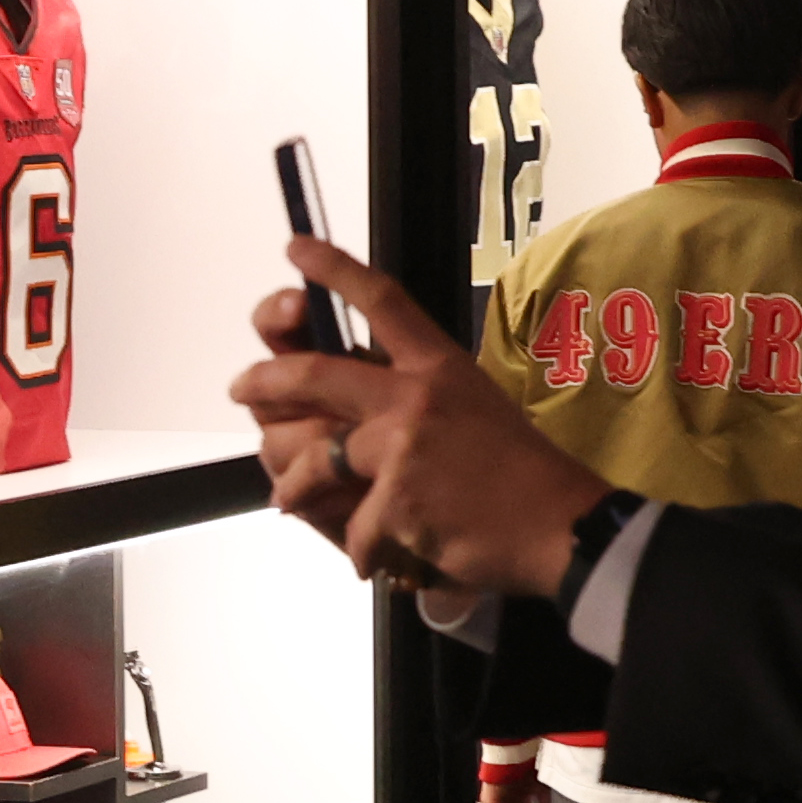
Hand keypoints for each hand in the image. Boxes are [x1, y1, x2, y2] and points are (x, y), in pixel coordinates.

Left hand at [235, 240, 606, 602]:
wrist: (560, 525)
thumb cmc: (520, 475)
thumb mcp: (473, 408)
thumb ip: (413, 401)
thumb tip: (349, 416)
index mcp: (438, 365)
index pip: (381, 300)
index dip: (334, 270)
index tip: (295, 246)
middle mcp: (415, 395)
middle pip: (312, 373)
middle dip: (262, 381)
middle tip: (241, 386)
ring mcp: (402, 445)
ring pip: (311, 456)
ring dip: (291, 485)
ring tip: (287, 498)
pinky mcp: (397, 498)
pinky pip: (350, 525)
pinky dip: (360, 548)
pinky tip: (374, 556)